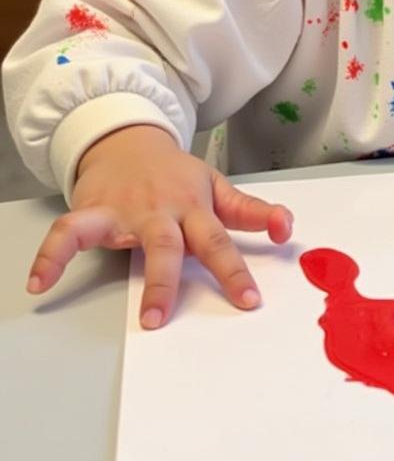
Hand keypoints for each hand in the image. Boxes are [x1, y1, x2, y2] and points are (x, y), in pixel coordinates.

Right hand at [26, 124, 293, 327]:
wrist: (129, 141)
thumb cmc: (177, 174)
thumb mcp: (218, 188)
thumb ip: (251, 211)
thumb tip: (287, 228)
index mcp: (197, 206)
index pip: (222, 240)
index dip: (236, 271)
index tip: (250, 302)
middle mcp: (166, 209)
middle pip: (178, 245)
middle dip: (183, 282)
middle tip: (186, 318)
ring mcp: (131, 210)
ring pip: (139, 242)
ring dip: (145, 278)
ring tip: (149, 319)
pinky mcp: (95, 210)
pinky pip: (70, 232)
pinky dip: (52, 255)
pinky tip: (39, 282)